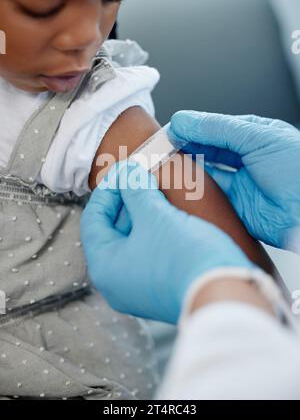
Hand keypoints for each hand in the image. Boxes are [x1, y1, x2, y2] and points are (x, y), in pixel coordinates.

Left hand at [80, 162, 252, 323]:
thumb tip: (127, 173)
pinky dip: (153, 231)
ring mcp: (138, 288)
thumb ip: (136, 190)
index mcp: (104, 266)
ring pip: (132, 240)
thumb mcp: (155, 216)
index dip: (108, 189)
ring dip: (142, 214)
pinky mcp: (159, 288)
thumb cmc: (185, 258)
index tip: (124, 171)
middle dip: (127, 200)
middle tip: (141, 177)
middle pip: (112, 230)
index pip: (93, 219)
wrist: (226, 294)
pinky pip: (148, 252)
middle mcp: (116, 282)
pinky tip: (168, 213)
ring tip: (157, 191)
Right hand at [171, 111, 299, 249]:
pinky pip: (209, 195)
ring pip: (205, 172)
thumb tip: (184, 119)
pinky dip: (194, 189)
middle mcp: (245, 158)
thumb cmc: (298, 168)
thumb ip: (217, 128)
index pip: (215, 127)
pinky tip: (182, 181)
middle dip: (185, 146)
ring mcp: (240, 182)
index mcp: (254, 135)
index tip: (170, 129)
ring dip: (187, 167)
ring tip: (167, 162)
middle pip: (207, 149)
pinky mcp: (235, 206)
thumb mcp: (257, 136)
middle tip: (163, 146)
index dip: (192, 127)